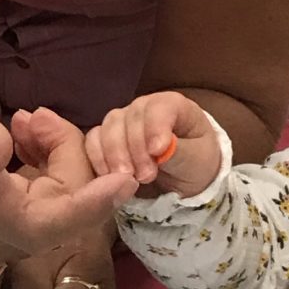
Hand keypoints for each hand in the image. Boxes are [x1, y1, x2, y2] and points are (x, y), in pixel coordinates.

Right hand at [0, 80, 131, 268]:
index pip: (45, 224)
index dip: (89, 206)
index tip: (125, 179)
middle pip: (66, 207)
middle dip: (66, 156)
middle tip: (32, 116)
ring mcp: (9, 238)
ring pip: (66, 202)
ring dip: (59, 158)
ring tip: (22, 122)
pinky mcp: (18, 229)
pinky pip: (57, 200)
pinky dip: (53, 165)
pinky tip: (23, 139)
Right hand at [80, 92, 220, 197]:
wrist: (184, 182)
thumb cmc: (196, 165)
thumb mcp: (197, 161)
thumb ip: (179, 151)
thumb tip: (159, 149)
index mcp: (173, 106)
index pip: (159, 107)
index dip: (155, 127)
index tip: (157, 152)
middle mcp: (144, 109)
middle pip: (129, 117)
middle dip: (135, 149)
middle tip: (146, 176)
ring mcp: (123, 122)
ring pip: (108, 127)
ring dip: (115, 155)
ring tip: (128, 179)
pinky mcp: (107, 139)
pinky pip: (92, 141)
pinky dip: (98, 159)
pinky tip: (109, 177)